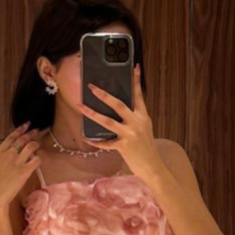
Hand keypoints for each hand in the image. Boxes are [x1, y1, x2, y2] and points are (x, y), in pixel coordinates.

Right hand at [0, 123, 44, 209]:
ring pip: (30, 147)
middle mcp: (8, 154)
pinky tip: (39, 158)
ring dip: (36, 144)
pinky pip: (36, 160)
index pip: (11, 136)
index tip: (26, 125)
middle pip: (22, 140)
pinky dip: (39, 158)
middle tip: (36, 130)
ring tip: (38, 143)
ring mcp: (17, 162)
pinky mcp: (25, 171)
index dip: (20, 129)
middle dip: (31, 133)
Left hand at [75, 64, 161, 180]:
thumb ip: (134, 118)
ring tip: (81, 106)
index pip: (139, 95)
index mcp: (143, 117)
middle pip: (119, 105)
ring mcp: (130, 134)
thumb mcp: (144, 128)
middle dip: (104, 95)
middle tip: (92, 87)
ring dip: (92, 113)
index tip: (135, 67)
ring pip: (107, 121)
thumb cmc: (146, 147)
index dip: (136, 81)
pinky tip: (87, 137)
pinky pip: (105, 142)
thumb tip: (116, 108)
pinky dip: (95, 141)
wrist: (153, 166)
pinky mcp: (123, 146)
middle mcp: (137, 123)